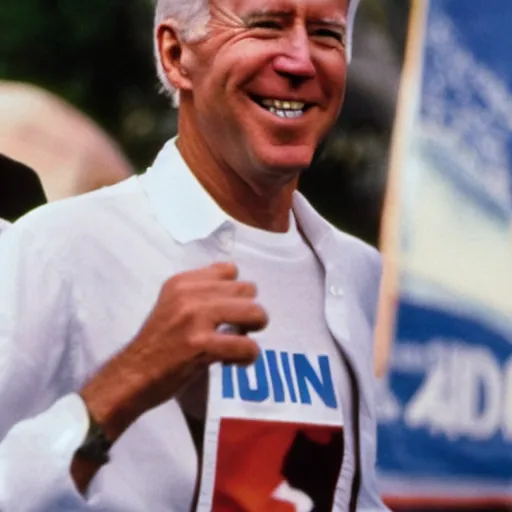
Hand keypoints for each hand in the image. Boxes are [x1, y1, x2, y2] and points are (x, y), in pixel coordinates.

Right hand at [80, 262, 266, 442]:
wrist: (132, 375)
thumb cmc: (157, 342)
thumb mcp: (173, 304)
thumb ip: (201, 291)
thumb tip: (236, 278)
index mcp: (182, 281)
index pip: (230, 270)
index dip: (236, 293)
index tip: (227, 310)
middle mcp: (189, 294)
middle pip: (247, 290)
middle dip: (249, 311)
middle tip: (237, 329)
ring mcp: (195, 318)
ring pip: (254, 312)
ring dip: (253, 331)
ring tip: (240, 344)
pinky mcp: (201, 345)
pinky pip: (247, 346)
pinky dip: (248, 356)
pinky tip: (236, 362)